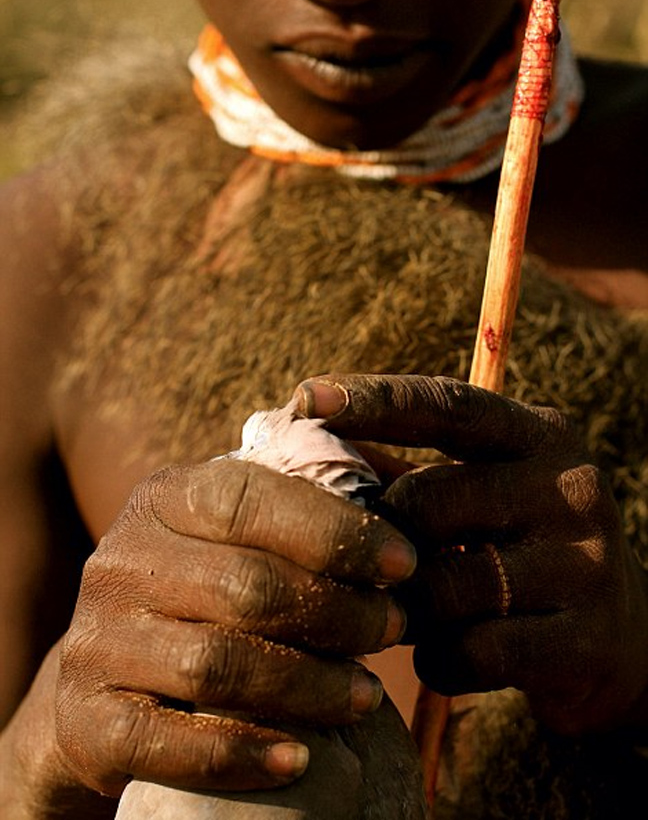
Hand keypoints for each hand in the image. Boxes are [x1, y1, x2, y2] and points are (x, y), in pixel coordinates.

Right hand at [55, 459, 414, 796]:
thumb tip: (399, 479)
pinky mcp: (88, 719)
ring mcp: (98, 641)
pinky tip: (299, 760)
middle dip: (338, 612)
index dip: (336, 532)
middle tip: (394, 628)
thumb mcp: (244, 531)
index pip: (250, 500)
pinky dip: (241, 755)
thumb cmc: (211, 587)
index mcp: (165, 498)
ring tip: (366, 695)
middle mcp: (120, 561)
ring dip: (308, 686)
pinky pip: (166, 744)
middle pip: (245, 587)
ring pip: (215, 666)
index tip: (403, 564)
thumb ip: (307, 501)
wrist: (114, 670)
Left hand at [293, 373, 647, 734]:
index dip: (373, 399)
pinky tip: (444, 652)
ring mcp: (586, 564)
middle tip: (363, 562)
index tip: (305, 397)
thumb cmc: (516, 549)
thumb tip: (299, 445)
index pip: (446, 406)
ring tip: (410, 612)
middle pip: (428, 502)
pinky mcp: (585, 640)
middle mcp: (571, 487)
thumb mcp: (479, 491)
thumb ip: (401, 468)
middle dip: (376, 537)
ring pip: (443, 585)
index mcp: (540, 435)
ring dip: (405, 608)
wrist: (619, 638)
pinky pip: (472, 651)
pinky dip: (439, 658)